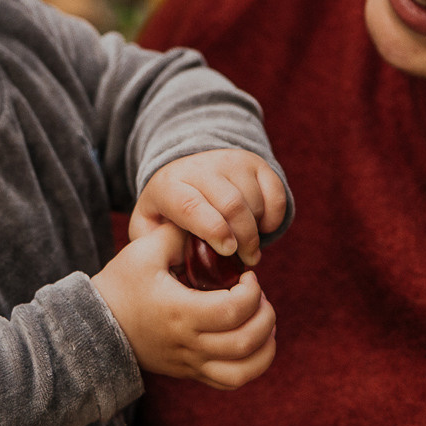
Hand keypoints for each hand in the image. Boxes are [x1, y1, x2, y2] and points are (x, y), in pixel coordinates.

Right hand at [91, 223, 277, 388]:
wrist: (97, 325)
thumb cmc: (121, 284)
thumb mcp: (144, 250)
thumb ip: (178, 233)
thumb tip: (208, 225)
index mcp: (180, 312)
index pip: (234, 310)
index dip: (252, 291)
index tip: (247, 275)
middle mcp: (189, 343)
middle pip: (246, 342)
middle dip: (265, 316)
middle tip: (258, 296)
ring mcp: (191, 363)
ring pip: (244, 370)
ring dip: (265, 346)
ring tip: (262, 321)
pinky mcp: (191, 373)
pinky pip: (232, 381)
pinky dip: (253, 365)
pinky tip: (253, 341)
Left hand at [129, 149, 288, 265]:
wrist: (186, 173)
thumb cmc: (168, 213)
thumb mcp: (150, 228)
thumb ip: (157, 246)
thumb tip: (177, 263)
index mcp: (168, 186)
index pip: (190, 205)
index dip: (213, 230)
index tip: (228, 251)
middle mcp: (199, 168)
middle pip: (231, 204)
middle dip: (244, 239)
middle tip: (246, 260)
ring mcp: (228, 162)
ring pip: (254, 201)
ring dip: (256, 230)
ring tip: (246, 244)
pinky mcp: (254, 163)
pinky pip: (275, 194)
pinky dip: (274, 218)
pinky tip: (260, 227)